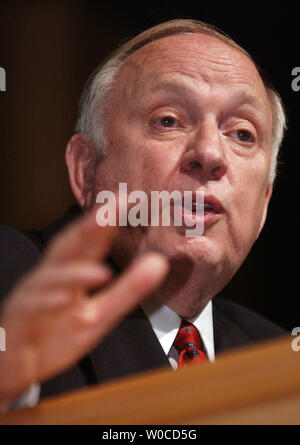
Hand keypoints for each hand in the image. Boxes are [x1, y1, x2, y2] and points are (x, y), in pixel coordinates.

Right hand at [0, 207, 168, 408]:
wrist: (17, 365)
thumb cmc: (55, 334)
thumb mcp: (99, 316)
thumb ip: (127, 291)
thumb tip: (159, 263)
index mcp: (71, 274)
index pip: (92, 242)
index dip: (109, 221)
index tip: (129, 200)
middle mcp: (51, 279)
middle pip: (68, 248)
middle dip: (88, 228)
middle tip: (112, 210)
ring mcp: (33, 297)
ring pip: (50, 279)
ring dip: (74, 274)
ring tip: (101, 272)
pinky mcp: (20, 321)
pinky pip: (31, 310)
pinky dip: (48, 303)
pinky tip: (65, 299)